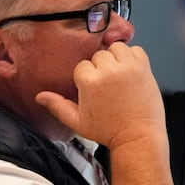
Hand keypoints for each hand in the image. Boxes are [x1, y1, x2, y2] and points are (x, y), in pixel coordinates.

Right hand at [35, 41, 165, 152]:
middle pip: (98, 55)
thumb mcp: (77, 121)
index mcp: (90, 81)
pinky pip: (135, 49)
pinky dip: (132, 57)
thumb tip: (40, 97)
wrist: (137, 136)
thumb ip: (57, 106)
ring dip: (115, 58)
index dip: (86, 78)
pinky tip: (129, 72)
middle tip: (106, 86)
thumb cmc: (108, 131)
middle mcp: (109, 70)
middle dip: (101, 68)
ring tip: (117, 75)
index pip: (82, 66)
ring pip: (116, 48)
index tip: (93, 90)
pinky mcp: (143, 67)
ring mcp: (128, 67)